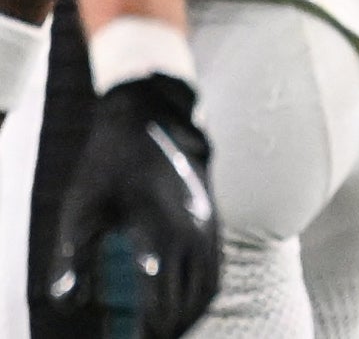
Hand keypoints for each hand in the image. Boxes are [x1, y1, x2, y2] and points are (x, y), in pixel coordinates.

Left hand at [48, 73, 219, 337]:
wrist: (149, 116)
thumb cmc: (107, 164)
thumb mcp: (79, 210)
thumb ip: (71, 260)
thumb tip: (68, 304)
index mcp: (162, 232)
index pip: (164, 302)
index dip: (151, 331)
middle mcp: (193, 231)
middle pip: (192, 300)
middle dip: (172, 329)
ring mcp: (208, 223)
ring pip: (210, 286)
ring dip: (191, 314)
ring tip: (166, 332)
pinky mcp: (211, 217)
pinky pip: (215, 267)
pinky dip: (202, 293)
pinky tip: (183, 303)